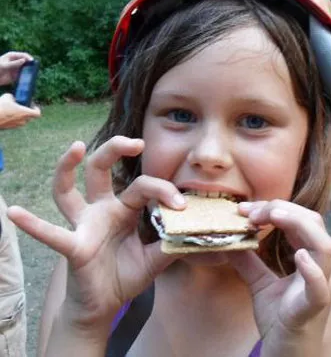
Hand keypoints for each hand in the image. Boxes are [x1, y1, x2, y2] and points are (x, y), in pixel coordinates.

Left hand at [0, 51, 32, 85]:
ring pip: (27, 69)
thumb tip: (24, 60)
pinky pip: (24, 76)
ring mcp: (17, 69)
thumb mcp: (5, 65)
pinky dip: (27, 78)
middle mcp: (16, 62)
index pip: (23, 55)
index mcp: (13, 56)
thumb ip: (14, 63)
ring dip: (30, 72)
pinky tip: (29, 80)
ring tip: (33, 75)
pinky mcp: (17, 76)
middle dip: (31, 65)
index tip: (32, 61)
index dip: (29, 58)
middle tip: (35, 69)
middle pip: (27, 62)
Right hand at [0, 93, 40, 128]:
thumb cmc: (1, 107)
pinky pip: (15, 123)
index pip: (37, 113)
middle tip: (21, 105)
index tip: (30, 104)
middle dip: (27, 110)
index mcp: (26, 113)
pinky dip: (13, 118)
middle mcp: (23, 121)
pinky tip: (6, 113)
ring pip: (22, 120)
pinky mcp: (10, 128)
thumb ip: (13, 97)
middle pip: (30, 117)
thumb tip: (13, 99)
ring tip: (12, 109)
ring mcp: (16, 125)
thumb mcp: (7, 96)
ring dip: (19, 115)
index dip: (36, 108)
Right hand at [7, 136, 185, 327]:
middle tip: (136, 142)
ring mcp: (84, 225)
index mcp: (125, 209)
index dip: (164, 191)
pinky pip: (50, 233)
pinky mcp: (73, 246)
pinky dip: (32, 224)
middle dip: (115, 151)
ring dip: (68, 168)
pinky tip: (13, 212)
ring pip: (69, 191)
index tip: (182, 206)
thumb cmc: (127, 274)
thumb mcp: (156, 258)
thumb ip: (172, 242)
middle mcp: (102, 210)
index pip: (143, 187)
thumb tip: (196, 229)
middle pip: (102, 171)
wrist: (105, 304)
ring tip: (76, 147)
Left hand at [228, 200, 330, 356]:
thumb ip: (247, 260)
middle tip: (252, 211)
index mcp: (308, 257)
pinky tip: (298, 255)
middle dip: (283, 209)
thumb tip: (228, 238)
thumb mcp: (259, 283)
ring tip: (273, 217)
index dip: (275, 208)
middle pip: (313, 224)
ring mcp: (320, 286)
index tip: (245, 209)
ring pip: (324, 247)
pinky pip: (319, 288)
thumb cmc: (279, 318)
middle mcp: (319, 267)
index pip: (299, 220)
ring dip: (299, 225)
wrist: (285, 354)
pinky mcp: (313, 308)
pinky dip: (312, 270)